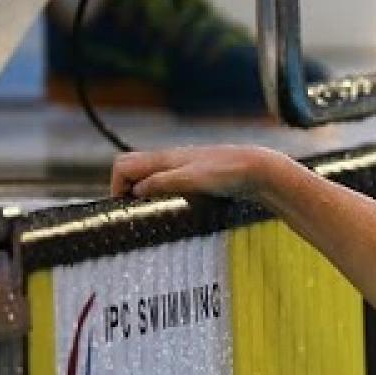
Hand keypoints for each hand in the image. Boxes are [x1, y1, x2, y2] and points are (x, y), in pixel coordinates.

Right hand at [110, 145, 288, 199]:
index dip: (117, 185)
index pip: (123, 165)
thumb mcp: (191, 179)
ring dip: (146, 195)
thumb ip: (162, 182)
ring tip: (152, 215)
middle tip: (135, 213)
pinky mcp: (196, 179)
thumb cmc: (227, 172)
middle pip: (134, 171)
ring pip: (151, 179)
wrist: (259, 170)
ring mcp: (183, 169)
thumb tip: (136, 190)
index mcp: (164, 158)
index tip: (125, 208)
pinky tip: (174, 210)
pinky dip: (164, 197)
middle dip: (127, 190)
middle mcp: (170, 161)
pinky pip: (169, 185)